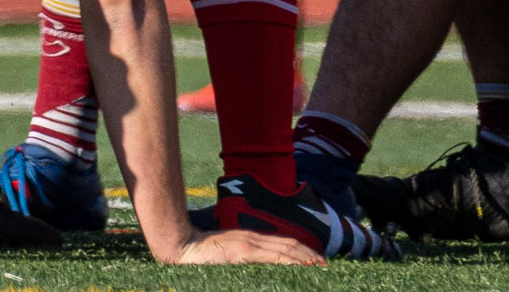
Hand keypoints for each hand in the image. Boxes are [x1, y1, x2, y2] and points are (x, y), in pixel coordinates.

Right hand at [172, 229, 324, 264]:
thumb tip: (259, 270)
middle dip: (309, 254)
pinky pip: (270, 256)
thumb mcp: (228, 255)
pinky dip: (287, 260)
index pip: (283, 244)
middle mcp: (253, 238)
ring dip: (304, 257)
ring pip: (283, 249)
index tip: (317, 260)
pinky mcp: (242, 252)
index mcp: (251, 239)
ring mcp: (248, 244)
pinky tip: (299, 265)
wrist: (182, 246)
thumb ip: (244, 259)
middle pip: (288, 245)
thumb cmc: (202, 255)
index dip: (302, 250)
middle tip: (325, 265)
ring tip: (319, 266)